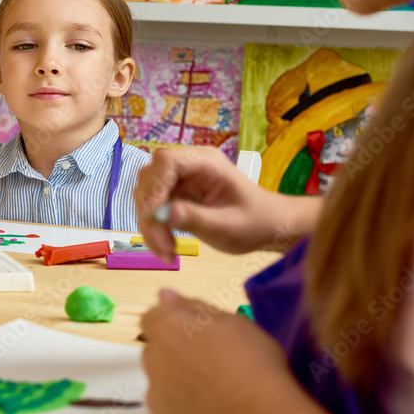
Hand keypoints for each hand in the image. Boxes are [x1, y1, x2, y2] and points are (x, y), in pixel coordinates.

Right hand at [135, 147, 301, 258]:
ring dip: (150, 225)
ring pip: (146, 196)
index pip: (166, 161)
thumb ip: (196, 218)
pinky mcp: (174, 195)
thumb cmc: (255, 223)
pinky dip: (154, 229)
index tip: (154, 217)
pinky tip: (167, 247)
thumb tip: (164, 213)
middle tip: (163, 245)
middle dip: (149, 214)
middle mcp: (188, 166)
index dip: (154, 187)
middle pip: (150, 179)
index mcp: (206, 162)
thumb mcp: (228, 226)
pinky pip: (152, 209)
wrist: (268, 227)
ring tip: (167, 252)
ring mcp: (179, 180)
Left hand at [140, 289, 291, 413]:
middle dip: (175, 359)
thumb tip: (164, 294)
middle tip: (212, 372)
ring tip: (215, 402)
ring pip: (160, 389)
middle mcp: (151, 359)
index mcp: (166, 328)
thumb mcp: (234, 322)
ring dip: (177, 391)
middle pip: (156, 355)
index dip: (173, 328)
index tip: (197, 340)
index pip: (152, 319)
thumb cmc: (254, 361)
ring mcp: (153, 398)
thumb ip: (193, 307)